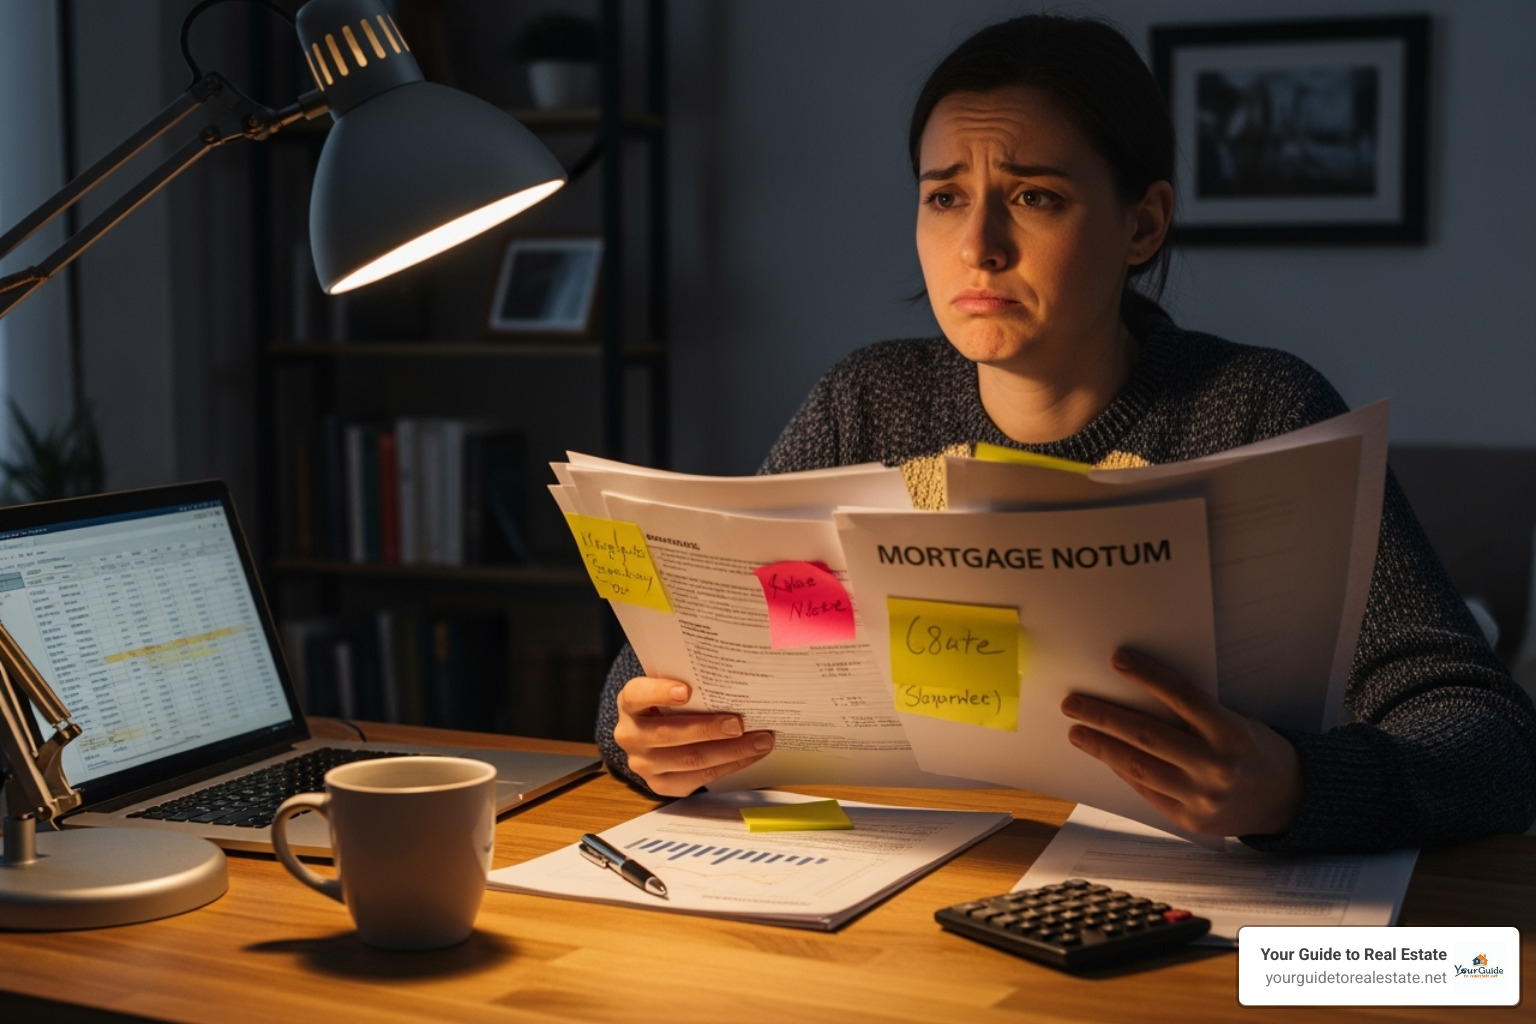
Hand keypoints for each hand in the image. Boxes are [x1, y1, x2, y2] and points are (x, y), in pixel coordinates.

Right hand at [612, 676, 774, 796]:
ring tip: (760, 741)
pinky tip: (750, 755)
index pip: (637, 695)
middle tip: (739, 723)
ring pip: (690, 760)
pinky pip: (700, 778)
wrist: (653, 734)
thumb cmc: (669, 705)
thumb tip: (733, 682)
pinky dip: (730, 765)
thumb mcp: (669, 688)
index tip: (687, 690)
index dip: (660, 692)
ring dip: (731, 751)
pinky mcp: (661, 784)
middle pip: (670, 734)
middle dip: (709, 729)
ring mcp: (644, 764)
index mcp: (630, 703)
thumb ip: (689, 685)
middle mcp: (631, 735)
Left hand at [1059, 647, 1302, 836]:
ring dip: (1102, 747)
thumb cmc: (1254, 750)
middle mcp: (1217, 766)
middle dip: (1104, 716)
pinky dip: (1123, 771)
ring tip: (1077, 732)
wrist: (1289, 800)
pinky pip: (1147, 792)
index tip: (1117, 660)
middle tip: (1074, 703)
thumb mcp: (1235, 722)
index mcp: (1232, 732)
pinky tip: (1105, 756)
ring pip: (1140, 767)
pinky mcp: (1191, 820)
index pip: (1182, 696)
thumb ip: (1194, 714)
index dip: (1148, 676)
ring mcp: (1203, 797)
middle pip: (1148, 735)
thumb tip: (1137, 695)